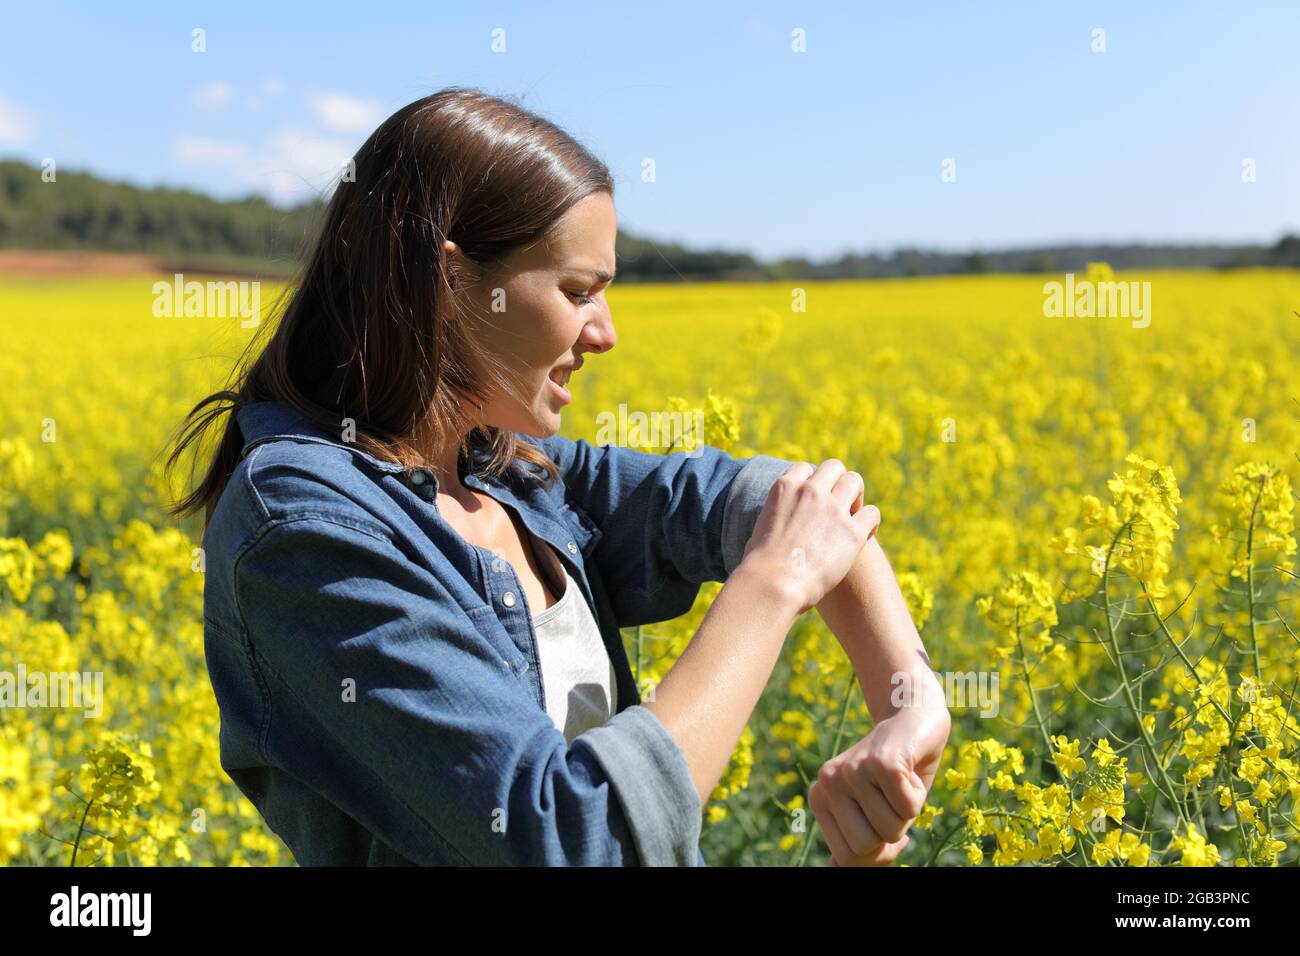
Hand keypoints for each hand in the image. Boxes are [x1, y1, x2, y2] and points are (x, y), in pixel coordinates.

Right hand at [740, 460, 880, 614]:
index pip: (804, 469)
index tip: (814, 496)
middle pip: (834, 467)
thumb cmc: (759, 565)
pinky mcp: (852, 532)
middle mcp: (811, 491)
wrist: (773, 584)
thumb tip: (777, 525)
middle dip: (837, 481)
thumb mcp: (759, 529)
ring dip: (855, 495)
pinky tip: (865, 534)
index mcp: (785, 488)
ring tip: (853, 514)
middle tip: (838, 502)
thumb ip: (775, 518)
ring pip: (855, 482)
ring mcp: (833, 509)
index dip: (812, 481)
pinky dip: (870, 521)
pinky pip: (871, 513)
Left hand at [809, 697, 950, 865]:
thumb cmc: (895, 773)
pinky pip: (908, 808)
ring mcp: (853, 770)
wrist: (912, 717)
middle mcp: (828, 782)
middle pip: (866, 848)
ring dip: (908, 812)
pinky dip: (918, 795)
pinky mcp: (881, 762)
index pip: (847, 858)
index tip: (885, 821)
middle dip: (892, 834)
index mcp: (820, 798)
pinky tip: (909, 770)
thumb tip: (836, 869)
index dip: (878, 852)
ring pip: (890, 829)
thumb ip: (854, 840)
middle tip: (894, 801)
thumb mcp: (872, 811)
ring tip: (901, 782)